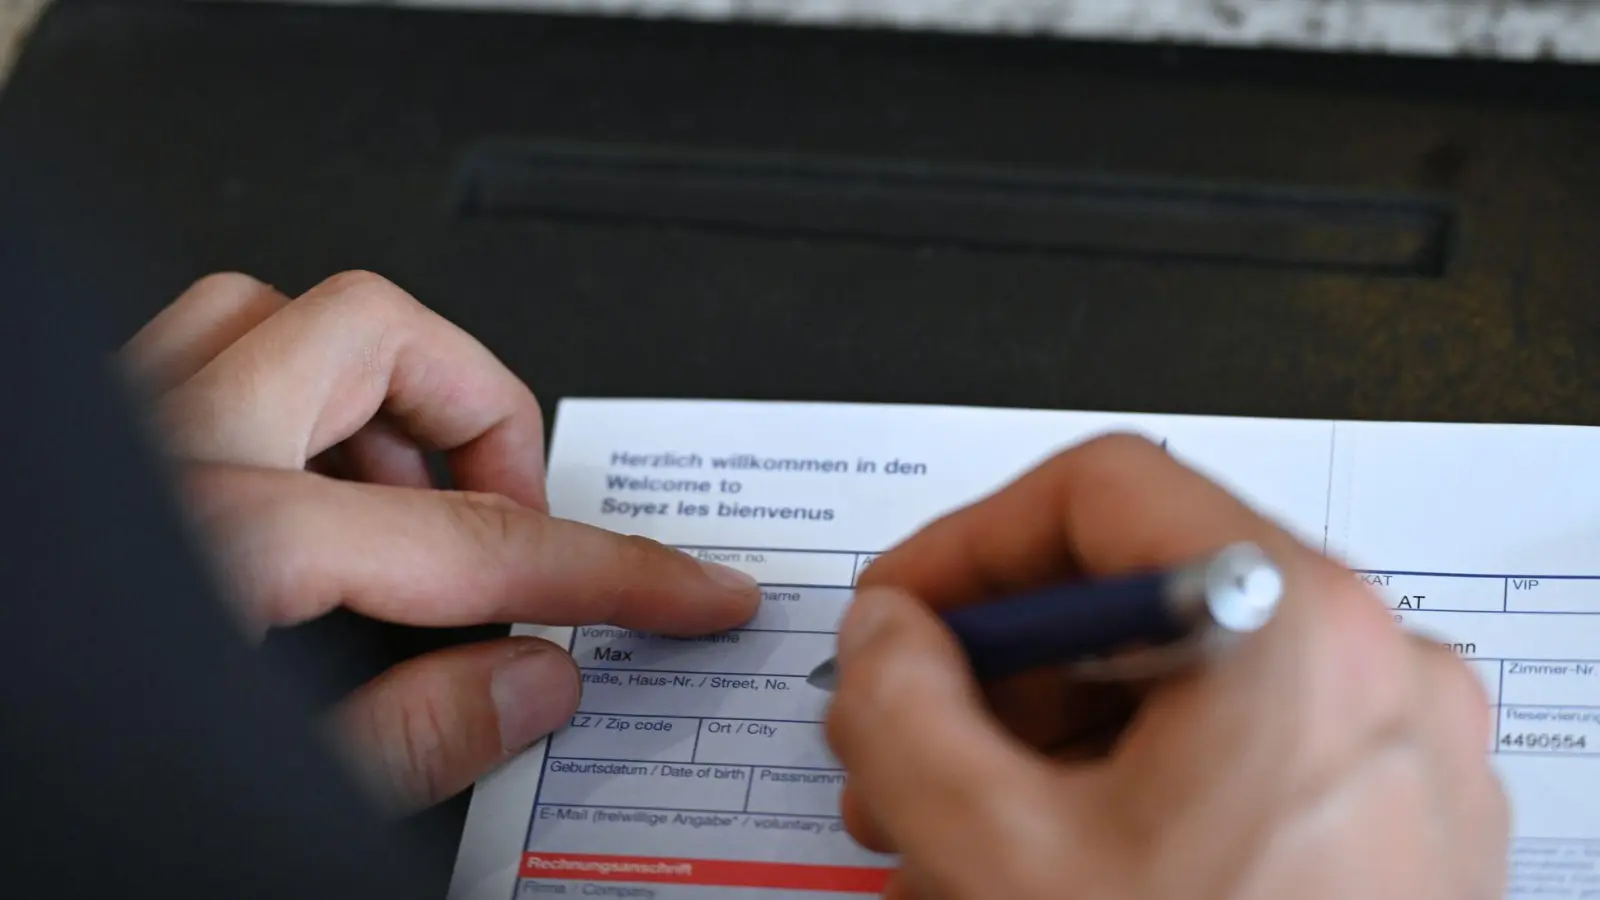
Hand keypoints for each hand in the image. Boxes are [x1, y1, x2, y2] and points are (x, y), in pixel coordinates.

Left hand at [121, 271, 759, 812]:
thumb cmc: (47, 778)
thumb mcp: (257, 792)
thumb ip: (412, 733)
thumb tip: (537, 679)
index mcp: (224, 545)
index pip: (479, 545)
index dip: (614, 571)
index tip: (691, 589)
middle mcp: (161, 452)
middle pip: (377, 334)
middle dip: (482, 420)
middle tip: (515, 523)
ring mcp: (112, 431)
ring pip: (275, 317)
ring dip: (375, 396)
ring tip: (412, 501)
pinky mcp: (85, 444)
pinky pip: (205, 351)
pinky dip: (291, 398)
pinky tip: (312, 496)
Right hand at [824, 435, 1506, 899]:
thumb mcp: (993, 856)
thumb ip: (902, 708)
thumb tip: (885, 637)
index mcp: (1297, 636)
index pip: (1101, 492)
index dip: (967, 546)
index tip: (899, 613)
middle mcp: (1380, 674)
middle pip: (1142, 592)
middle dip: (995, 666)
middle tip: (905, 734)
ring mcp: (1404, 754)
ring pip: (1186, 681)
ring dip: (1050, 735)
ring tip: (962, 827)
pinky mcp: (1401, 824)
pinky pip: (1240, 752)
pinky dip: (1133, 781)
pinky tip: (1057, 861)